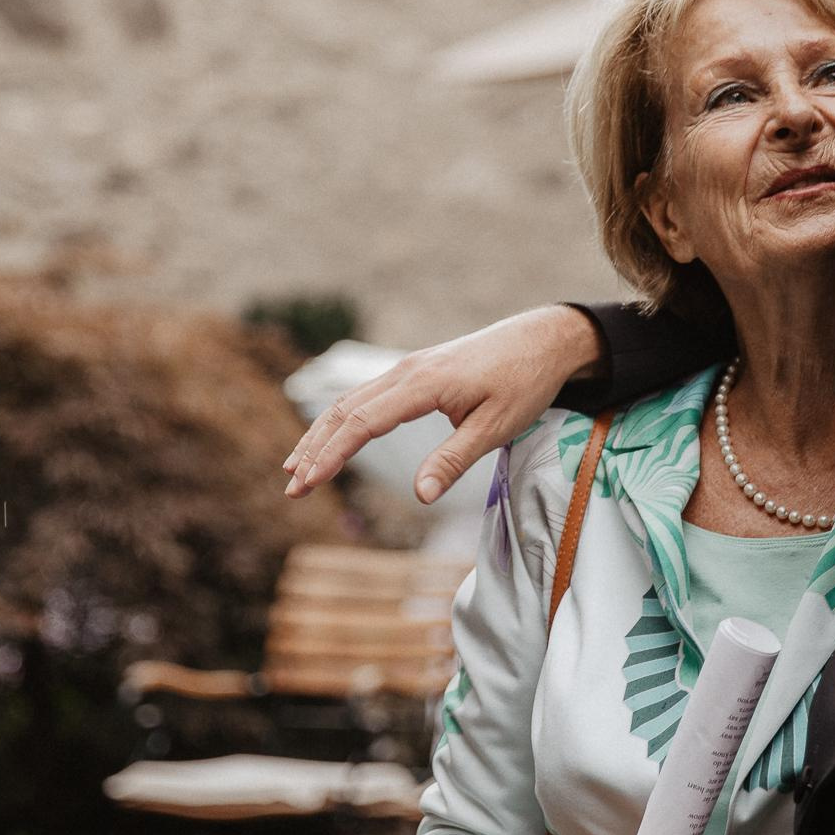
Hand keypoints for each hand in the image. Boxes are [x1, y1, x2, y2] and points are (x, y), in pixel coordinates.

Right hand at [283, 305, 602, 503]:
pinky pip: (367, 396)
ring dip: (321, 435)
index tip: (308, 485)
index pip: (361, 424)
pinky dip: (341, 420)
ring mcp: (408, 368)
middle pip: (344, 411)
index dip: (331, 456)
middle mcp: (406, 371)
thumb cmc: (524, 382)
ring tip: (296, 470)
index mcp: (422, 384)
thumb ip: (454, 460)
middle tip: (291, 490)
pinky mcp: (415, 372)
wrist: (543, 339)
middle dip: (314, 451)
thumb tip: (419, 495)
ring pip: (350, 401)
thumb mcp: (496, 427)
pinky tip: (330, 438)